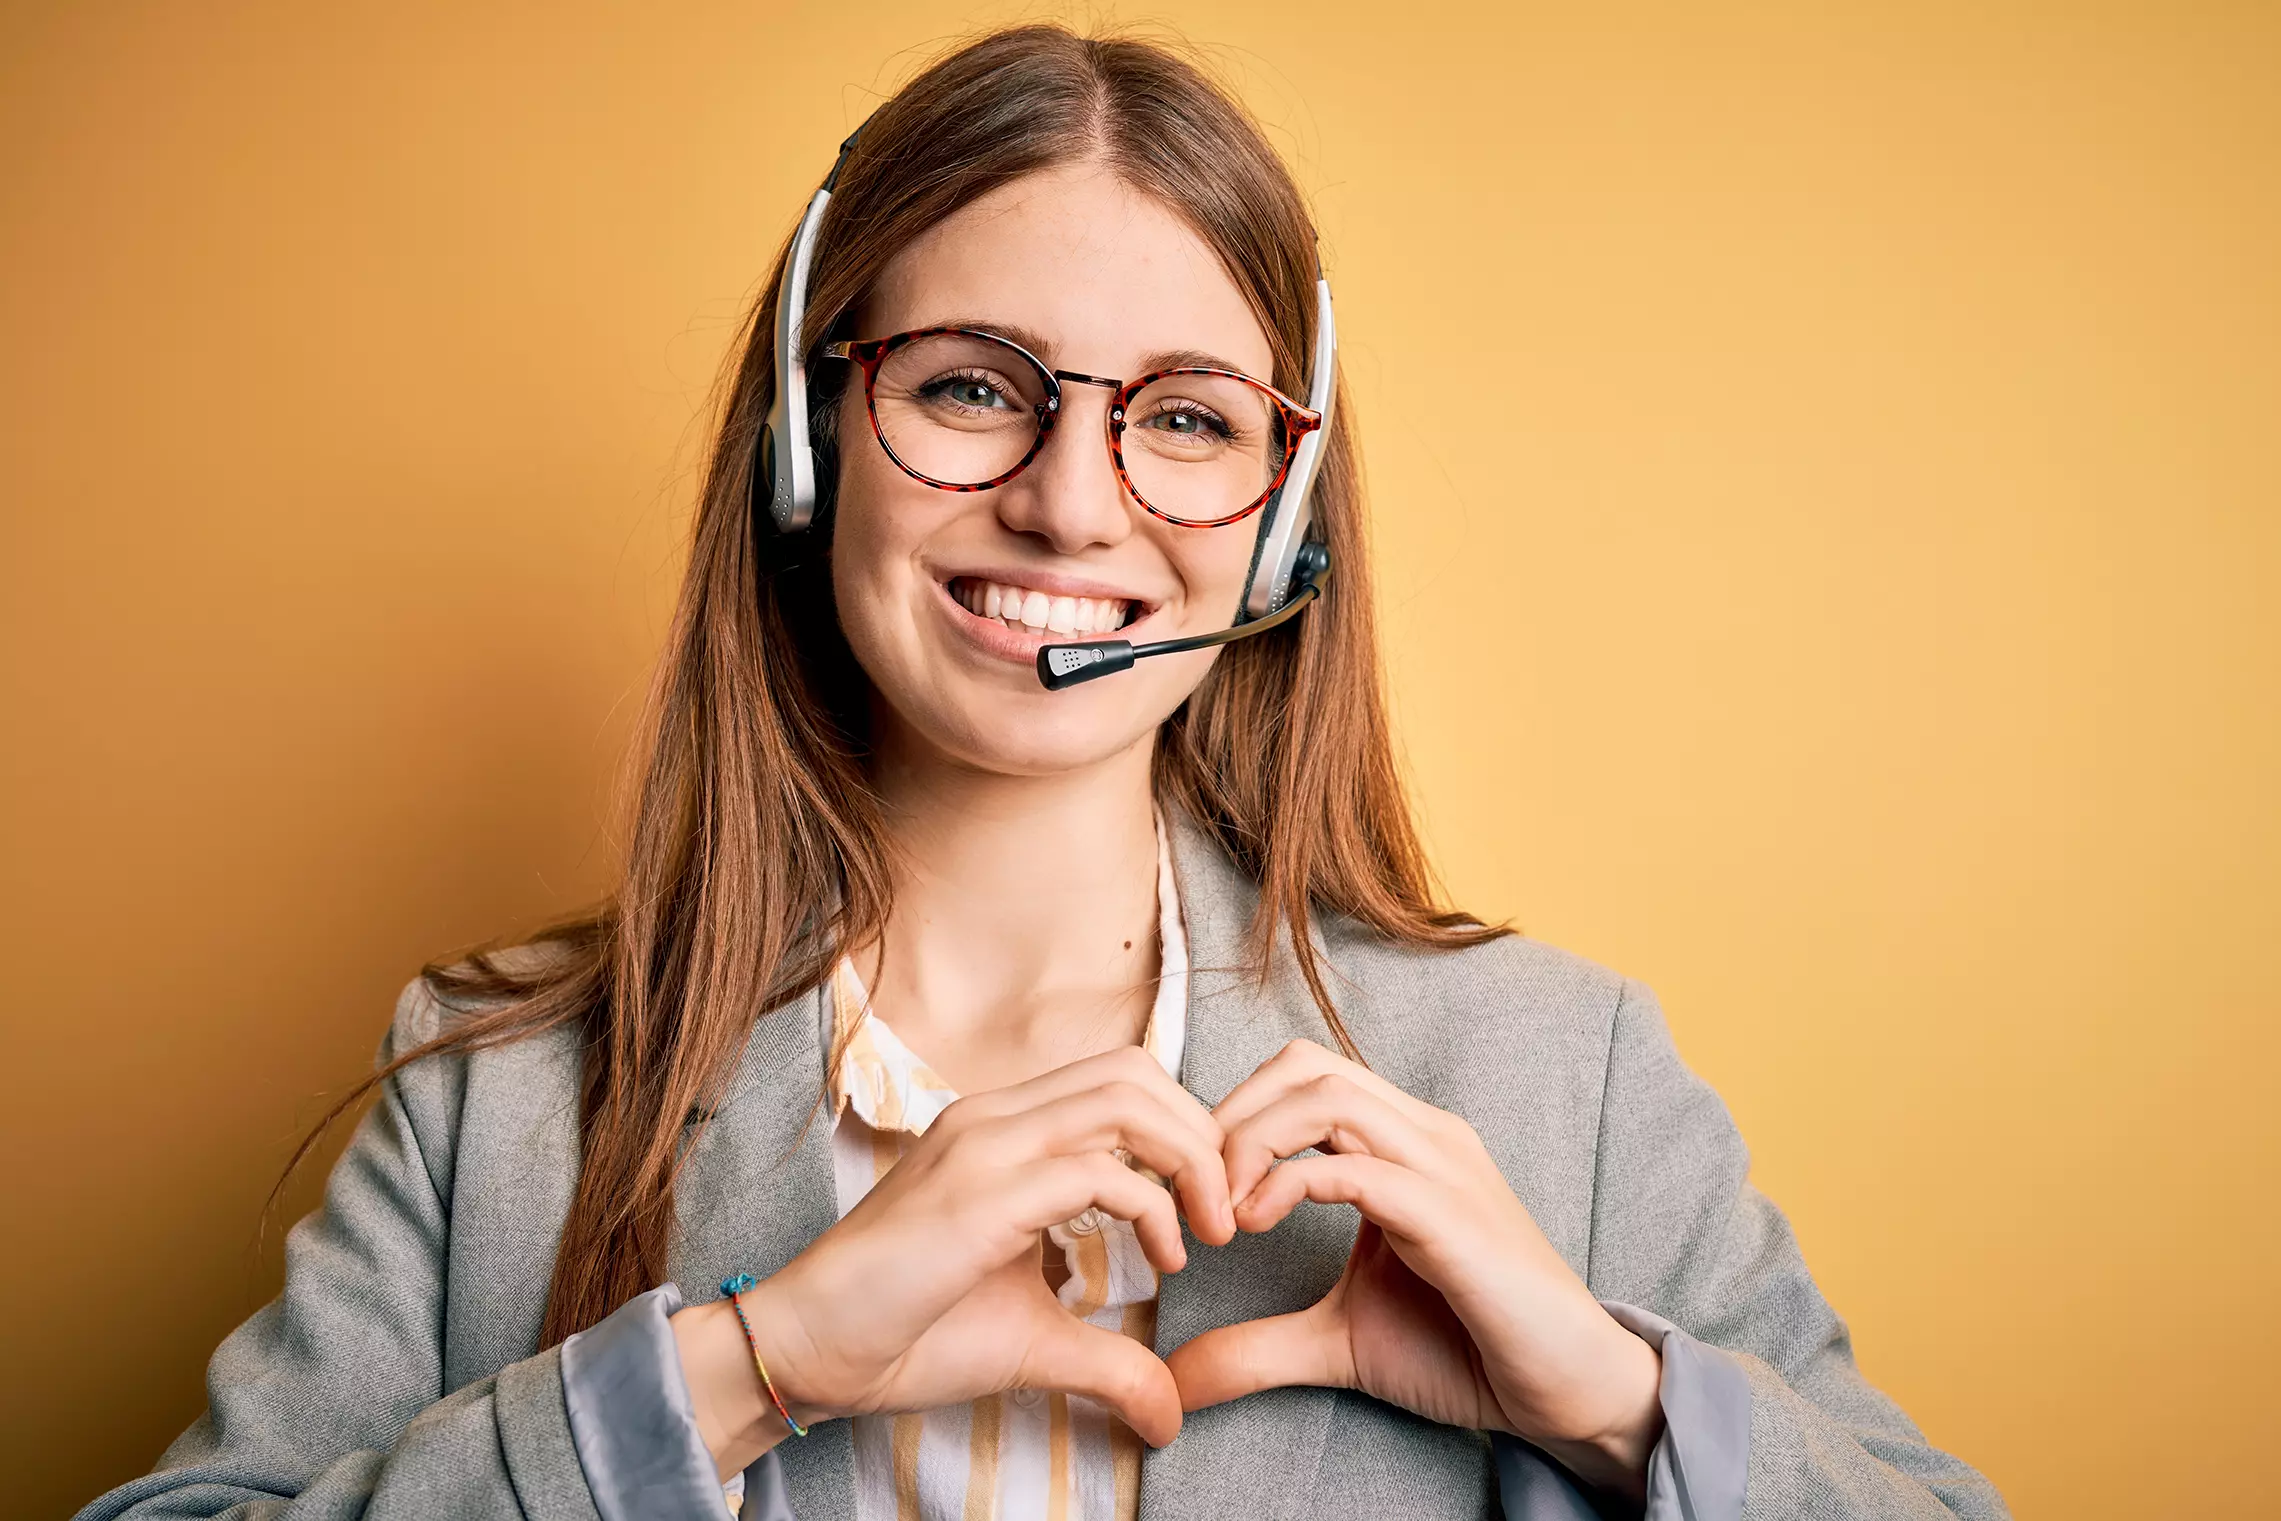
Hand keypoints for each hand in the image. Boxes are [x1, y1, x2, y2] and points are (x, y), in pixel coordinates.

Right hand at [676, 1046, 1237, 1477]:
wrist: (811, 1350)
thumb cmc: (907, 1333)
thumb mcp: (1034, 1338)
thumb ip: (1107, 1355)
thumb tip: (1169, 1410)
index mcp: (1002, 1129)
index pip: (1119, 1079)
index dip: (1184, 1130)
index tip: (1210, 1207)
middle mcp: (995, 1117)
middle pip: (1135, 1072)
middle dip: (1203, 1135)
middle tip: (1228, 1212)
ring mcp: (985, 1146)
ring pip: (1125, 1099)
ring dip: (1190, 1160)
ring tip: (1210, 1230)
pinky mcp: (982, 1194)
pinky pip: (1097, 1170)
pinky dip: (1153, 1207)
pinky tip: (1162, 1260)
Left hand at [1164, 1041, 1664, 1503]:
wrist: (1566, 1391)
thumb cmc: (1466, 1349)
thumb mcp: (1338, 1341)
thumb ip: (1258, 1344)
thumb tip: (1177, 1373)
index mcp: (1401, 1141)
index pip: (1301, 1073)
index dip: (1232, 1113)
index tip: (1192, 1186)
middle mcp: (1424, 1134)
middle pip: (1304, 1065)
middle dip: (1228, 1116)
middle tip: (1192, 1190)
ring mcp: (1444, 1168)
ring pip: (1327, 1098)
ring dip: (1251, 1143)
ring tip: (1221, 1212)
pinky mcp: (1454, 1219)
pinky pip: (1361, 1169)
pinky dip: (1292, 1185)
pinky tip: (1255, 1224)